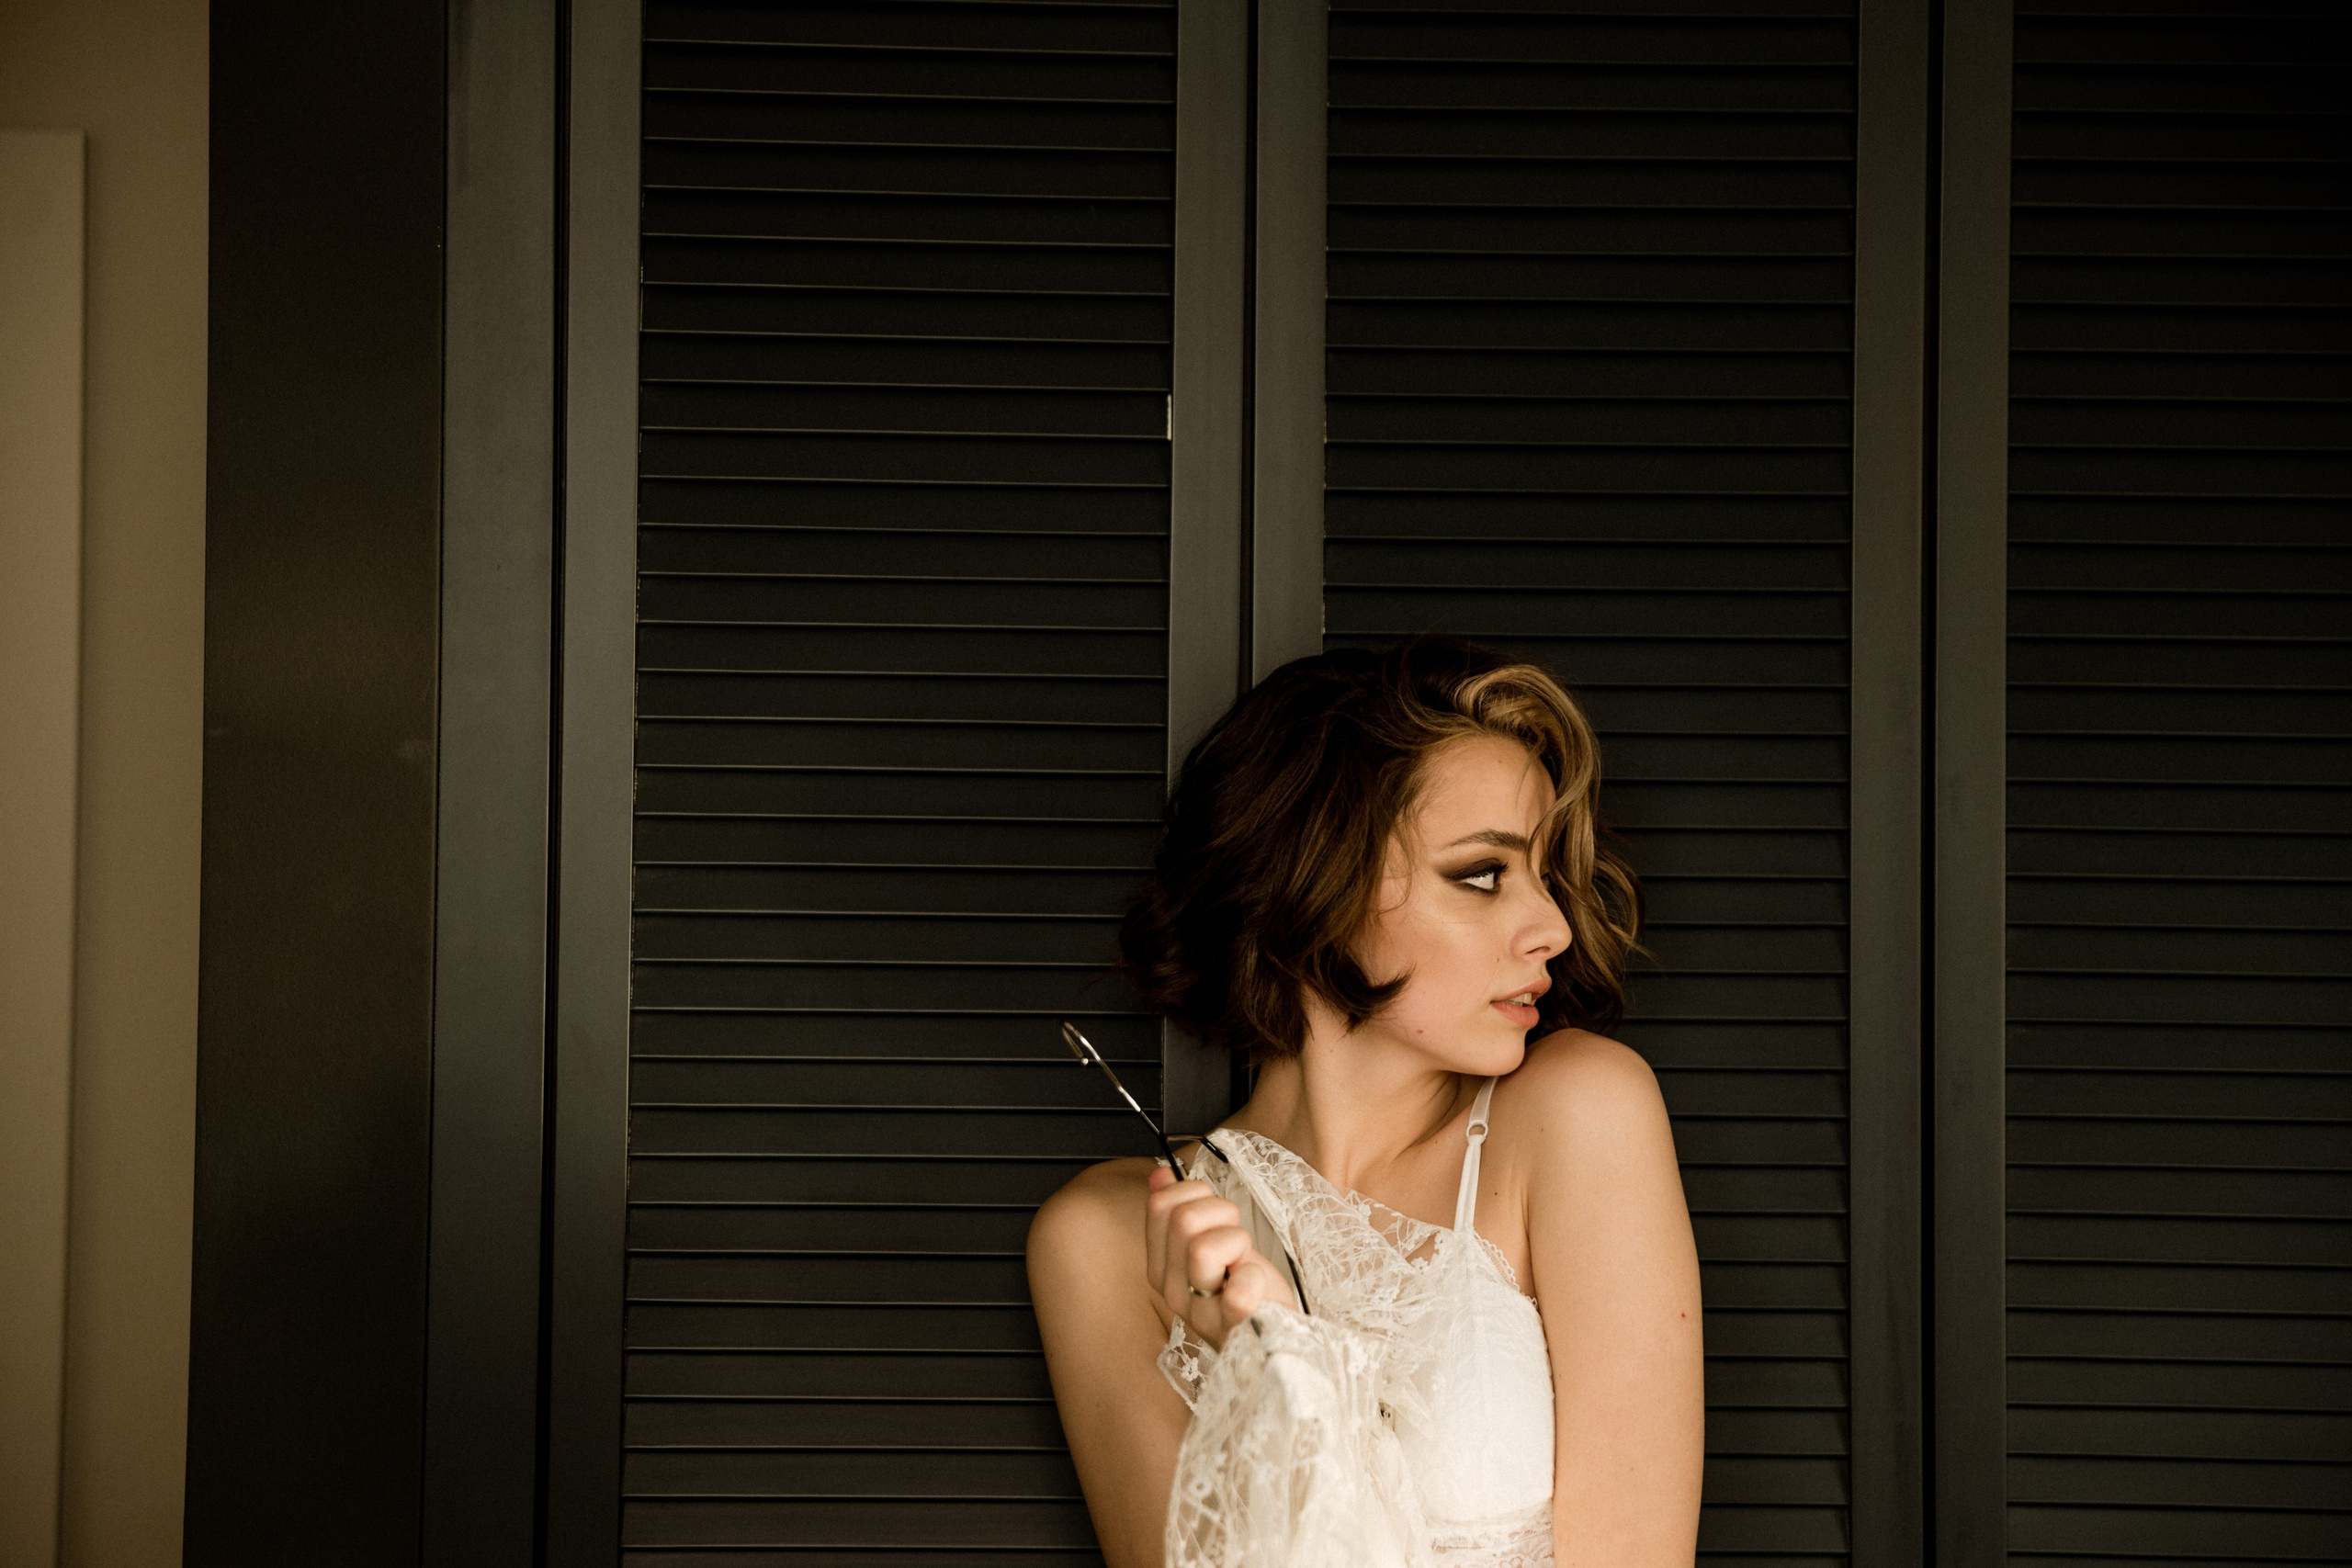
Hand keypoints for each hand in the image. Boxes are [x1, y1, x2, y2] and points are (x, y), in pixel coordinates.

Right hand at [1143, 1162, 1297, 1349]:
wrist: (1274, 1332)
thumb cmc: (1242, 1285)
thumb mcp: (1210, 1241)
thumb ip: (1181, 1209)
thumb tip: (1161, 1173)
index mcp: (1161, 1265)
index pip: (1159, 1206)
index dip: (1193, 1193)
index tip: (1212, 1214)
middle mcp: (1172, 1289)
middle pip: (1183, 1220)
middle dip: (1221, 1213)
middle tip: (1235, 1238)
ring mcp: (1199, 1312)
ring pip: (1202, 1248)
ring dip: (1237, 1242)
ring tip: (1243, 1261)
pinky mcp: (1232, 1327)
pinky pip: (1238, 1294)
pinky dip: (1252, 1278)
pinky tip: (1254, 1283)